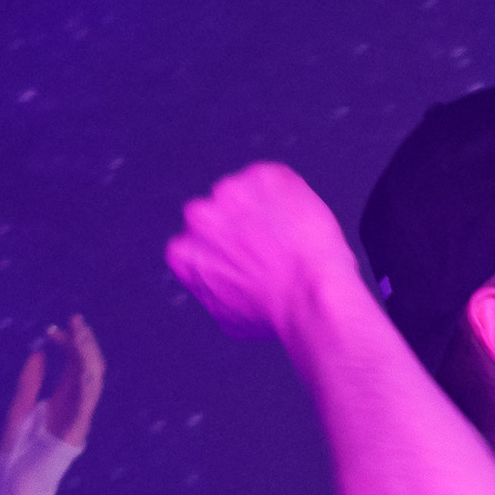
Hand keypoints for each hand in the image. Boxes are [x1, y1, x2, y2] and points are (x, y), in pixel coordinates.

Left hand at [0, 315, 104, 494]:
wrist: (16, 485)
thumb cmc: (17, 454)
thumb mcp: (18, 408)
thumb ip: (29, 382)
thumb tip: (38, 353)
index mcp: (63, 402)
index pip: (75, 366)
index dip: (68, 344)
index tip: (51, 329)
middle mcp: (75, 409)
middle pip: (89, 369)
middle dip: (84, 343)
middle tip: (74, 320)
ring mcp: (77, 421)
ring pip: (93, 382)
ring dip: (88, 356)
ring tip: (79, 333)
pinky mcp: (74, 433)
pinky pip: (87, 405)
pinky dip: (87, 383)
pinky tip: (82, 364)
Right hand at [167, 162, 365, 344]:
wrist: (310, 298)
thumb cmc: (277, 314)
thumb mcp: (228, 317)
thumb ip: (212, 287)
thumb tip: (221, 284)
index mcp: (184, 251)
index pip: (199, 240)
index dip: (227, 247)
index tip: (247, 256)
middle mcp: (198, 216)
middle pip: (220, 212)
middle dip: (244, 225)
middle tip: (274, 249)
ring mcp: (230, 191)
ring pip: (249, 194)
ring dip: (267, 209)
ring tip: (293, 242)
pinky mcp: (263, 177)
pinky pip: (278, 183)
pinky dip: (292, 198)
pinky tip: (303, 225)